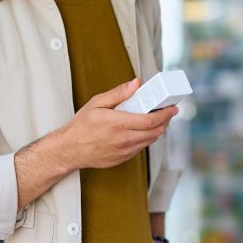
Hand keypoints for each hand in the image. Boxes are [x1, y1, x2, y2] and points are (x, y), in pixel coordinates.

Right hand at [60, 79, 177, 170]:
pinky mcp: (123, 158)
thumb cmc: (82, 125)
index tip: (172, 108)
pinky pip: (141, 147)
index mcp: (117, 123)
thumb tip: (136, 83)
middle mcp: (123, 139)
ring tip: (160, 119)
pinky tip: (146, 130)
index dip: (165, 114)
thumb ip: (119, 93)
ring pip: (150, 140)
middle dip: (166, 121)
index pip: (150, 120)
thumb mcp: (97, 103)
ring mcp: (124, 151)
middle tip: (169, 112)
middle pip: (154, 131)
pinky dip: (147, 138)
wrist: (70, 149)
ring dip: (158, 130)